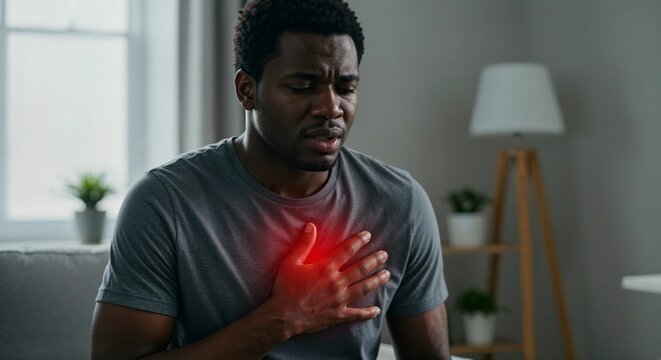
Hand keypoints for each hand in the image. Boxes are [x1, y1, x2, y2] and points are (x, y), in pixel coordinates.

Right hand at [268, 223, 389, 336]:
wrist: (283, 316)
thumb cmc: (285, 288)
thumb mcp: (290, 262)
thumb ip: (303, 244)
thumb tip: (311, 226)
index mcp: (326, 268)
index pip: (347, 250)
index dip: (359, 241)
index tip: (368, 235)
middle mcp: (336, 283)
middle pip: (361, 268)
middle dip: (375, 260)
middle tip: (384, 255)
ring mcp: (339, 300)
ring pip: (364, 288)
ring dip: (377, 280)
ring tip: (386, 274)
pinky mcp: (338, 315)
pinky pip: (357, 314)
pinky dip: (368, 313)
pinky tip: (377, 310)